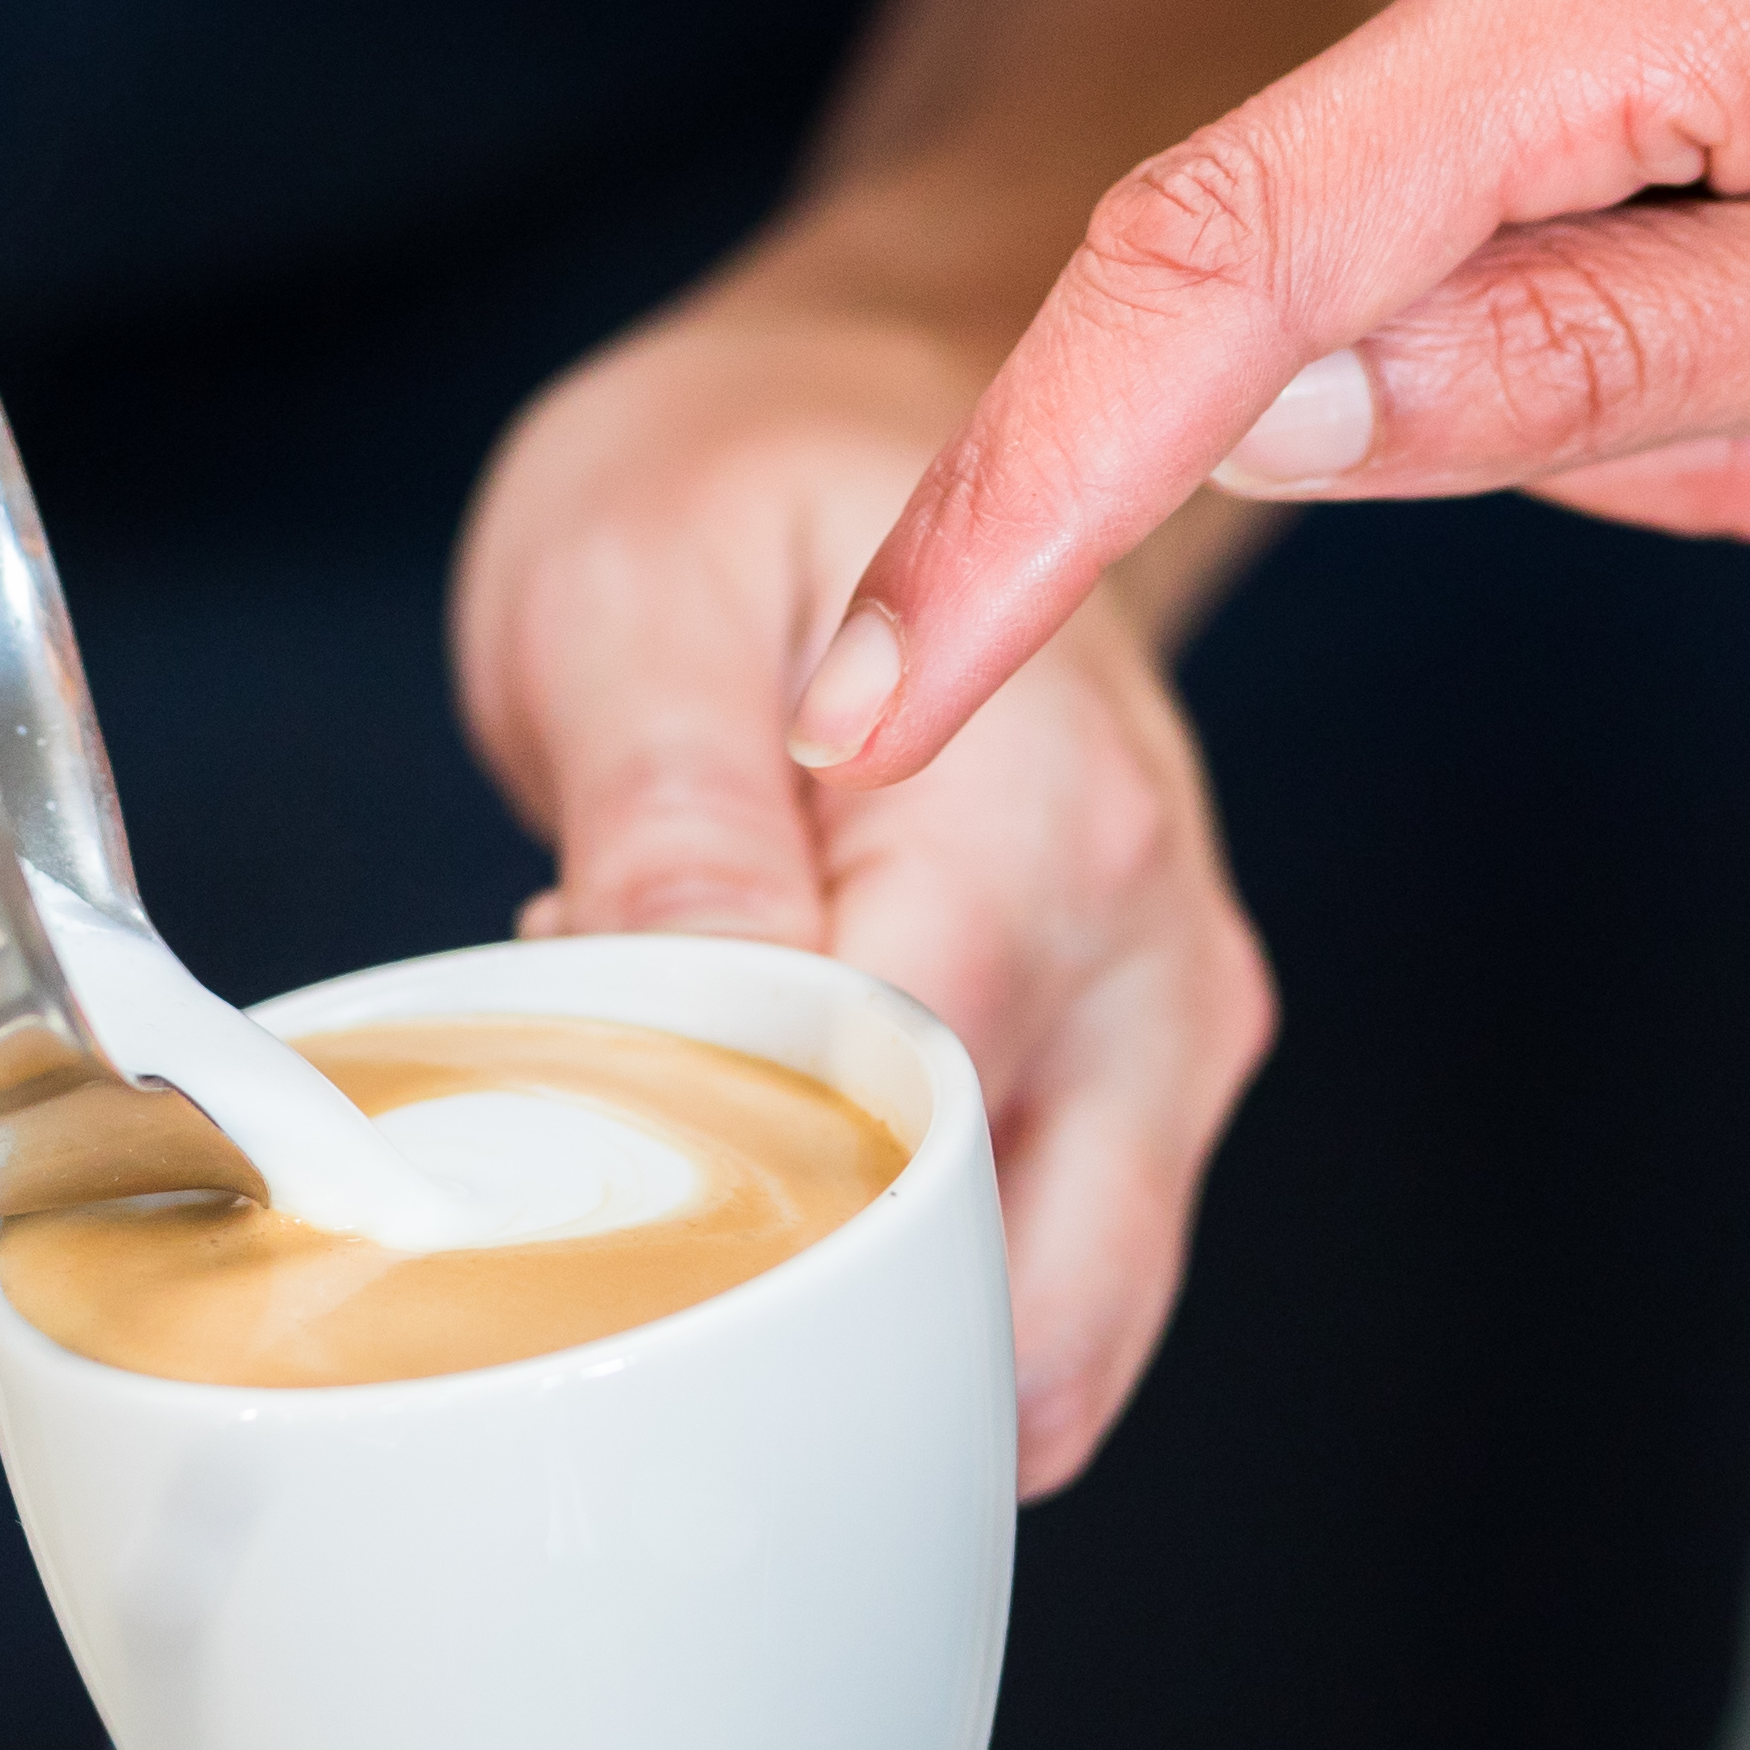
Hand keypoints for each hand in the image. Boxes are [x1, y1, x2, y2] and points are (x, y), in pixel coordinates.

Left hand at [456, 279, 1275, 1492]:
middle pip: (1016, 1300)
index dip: (721, 1200)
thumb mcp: (635, 591)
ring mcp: (1170, 1030)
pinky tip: (788, 1196)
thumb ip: (666, 814)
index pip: (907, 1141)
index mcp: (1038, 830)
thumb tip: (671, 1018)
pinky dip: (915, 1296)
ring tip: (705, 1194)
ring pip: (1050, 1330)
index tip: (580, 1152)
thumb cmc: (743, 482)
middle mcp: (1151, 953)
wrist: (873, 411)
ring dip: (868, 1329)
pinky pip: (1050, 1277)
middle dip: (815, 1338)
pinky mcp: (1146, 1076)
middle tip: (630, 1235)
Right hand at [796, 0, 1749, 776]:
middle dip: (1613, 433)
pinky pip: (1564, 100)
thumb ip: (1606, 373)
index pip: (1220, 260)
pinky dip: (1703, 222)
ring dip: (1689, 340)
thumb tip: (1274, 429)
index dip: (1027, 496)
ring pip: (1483, 205)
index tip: (878, 688)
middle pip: (1379, 268)